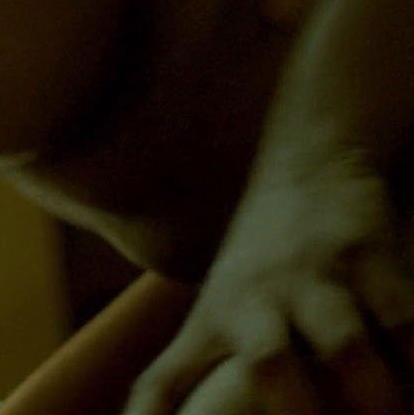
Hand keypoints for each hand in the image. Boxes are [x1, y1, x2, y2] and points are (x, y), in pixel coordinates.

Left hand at [125, 151, 413, 413]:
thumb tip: (197, 413)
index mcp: (211, 322)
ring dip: (377, 396)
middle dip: (294, 408)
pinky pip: (402, 320)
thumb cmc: (263, 263)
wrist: (310, 166)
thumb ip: (212, 368)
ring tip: (391, 414)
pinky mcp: (368, 258)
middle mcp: (255, 301)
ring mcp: (312, 278)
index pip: (167, 379)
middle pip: (266, 365)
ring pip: (344, 347)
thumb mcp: (221, 307)